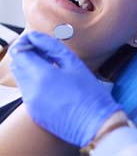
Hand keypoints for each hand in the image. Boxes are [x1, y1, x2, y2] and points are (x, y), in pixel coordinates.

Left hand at [9, 31, 120, 146]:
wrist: (95, 124)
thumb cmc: (89, 92)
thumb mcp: (73, 63)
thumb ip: (51, 47)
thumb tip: (36, 37)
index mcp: (42, 76)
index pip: (20, 52)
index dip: (25, 42)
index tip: (34, 39)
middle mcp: (31, 90)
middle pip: (17, 64)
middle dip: (26, 54)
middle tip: (42, 50)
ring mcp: (31, 103)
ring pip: (21, 77)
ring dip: (29, 67)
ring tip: (49, 63)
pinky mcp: (34, 112)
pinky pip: (27, 91)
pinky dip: (33, 81)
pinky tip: (50, 79)